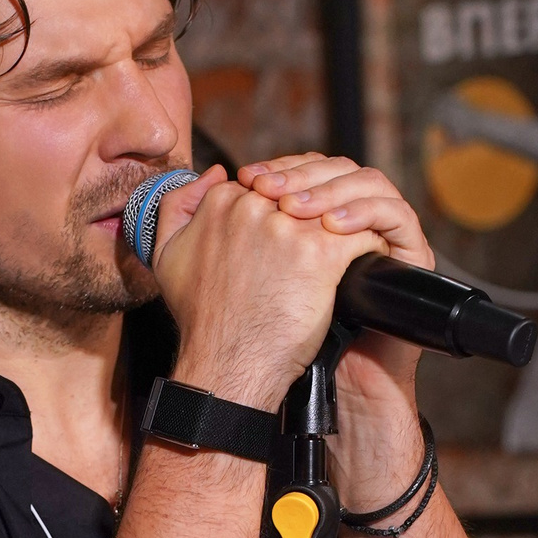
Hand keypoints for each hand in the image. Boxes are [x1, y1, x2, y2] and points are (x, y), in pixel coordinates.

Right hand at [152, 156, 411, 412]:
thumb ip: (179, 205)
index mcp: (223, 202)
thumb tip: (216, 172)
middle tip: (329, 239)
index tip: (293, 236)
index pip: (269, 185)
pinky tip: (367, 261)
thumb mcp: (168, 256)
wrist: (227, 364)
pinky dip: (369, 246)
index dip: (284, 211)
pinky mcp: (319, 253)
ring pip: (335, 208)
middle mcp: (254, 207)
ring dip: (348, 225)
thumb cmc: (202, 319)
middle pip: (304, 194)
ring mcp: (288, 228)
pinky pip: (360, 233)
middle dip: (318, 213)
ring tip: (353, 248)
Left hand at [243, 152, 435, 405]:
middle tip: (268, 189)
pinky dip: (365, 213)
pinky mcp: (410, 249)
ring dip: (330, 191)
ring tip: (294, 211)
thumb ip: (221, 226)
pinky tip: (332, 229)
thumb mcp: (238, 274)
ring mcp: (386, 229)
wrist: (334, 377)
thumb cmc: (285, 334)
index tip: (247, 179)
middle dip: (300, 175)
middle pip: (337, 168)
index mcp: (322, 213)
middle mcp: (356, 214)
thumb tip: (217, 176)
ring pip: (369, 182)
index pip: (308, 167)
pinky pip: (396, 214)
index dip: (280, 167)